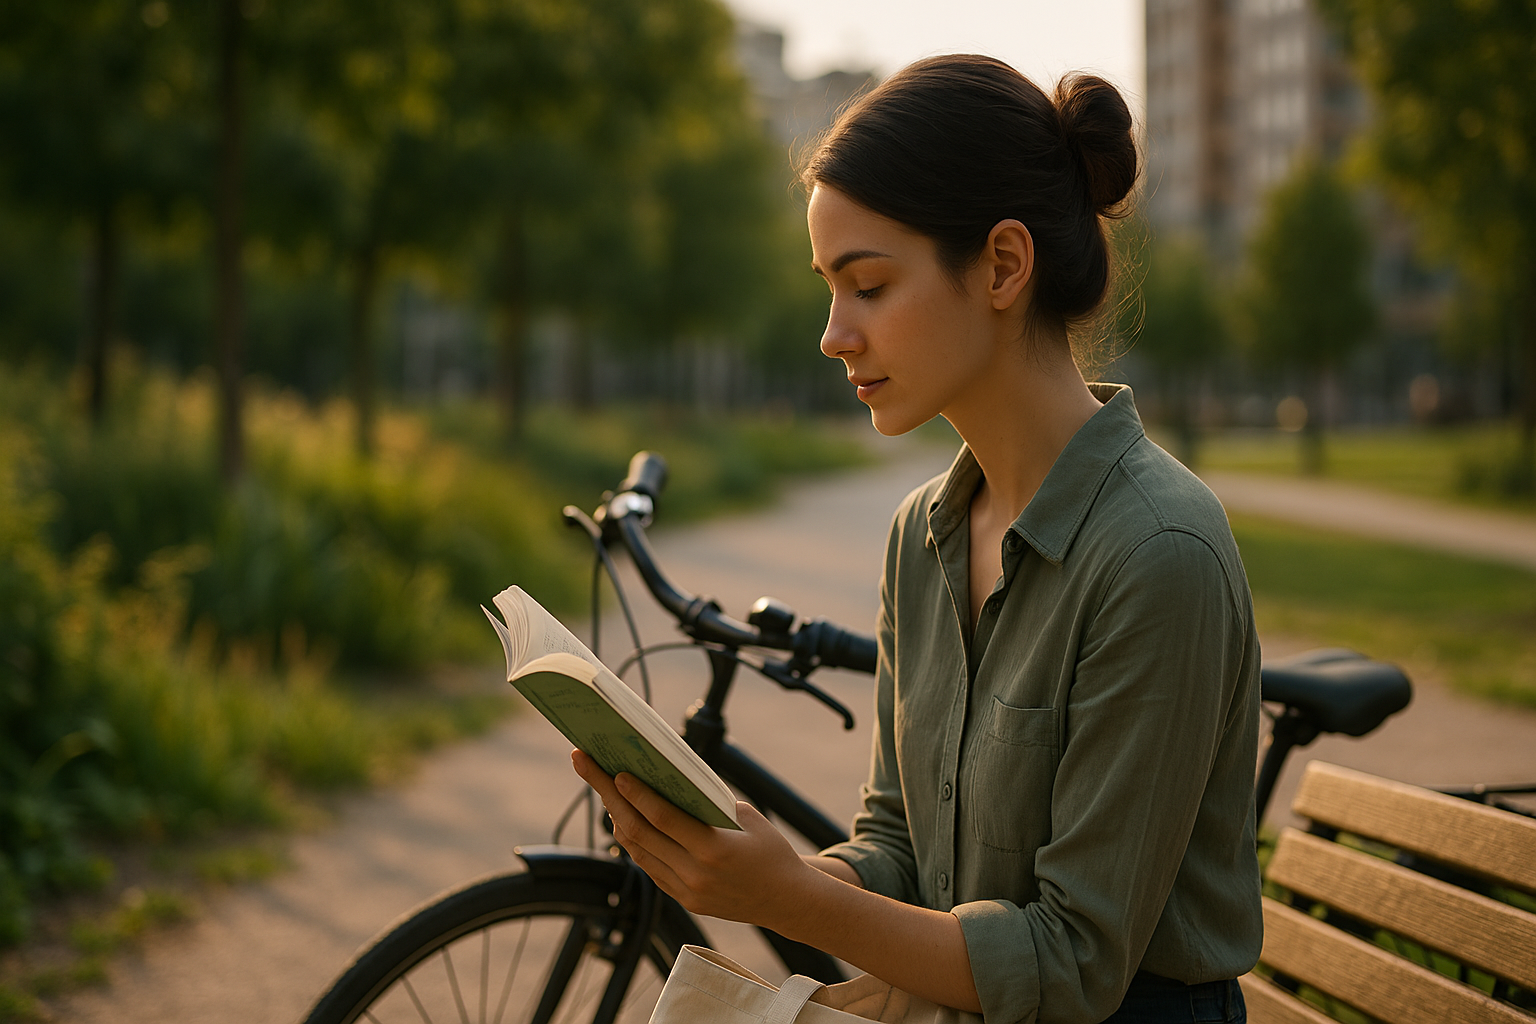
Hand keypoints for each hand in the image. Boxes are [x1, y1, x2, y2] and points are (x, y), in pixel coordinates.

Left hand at [570, 749, 810, 927]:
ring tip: (602, 787)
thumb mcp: (748, 817)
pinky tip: (625, 818)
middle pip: (639, 833)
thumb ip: (709, 803)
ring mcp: (685, 891)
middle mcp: (694, 875)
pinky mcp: (682, 899)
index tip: (615, 773)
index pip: (664, 820)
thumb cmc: (771, 852)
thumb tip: (671, 781)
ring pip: (637, 851)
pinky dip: (634, 841)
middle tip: (586, 765)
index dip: (637, 795)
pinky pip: (648, 866)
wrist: (786, 901)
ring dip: (617, 817)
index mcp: (715, 851)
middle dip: (608, 796)